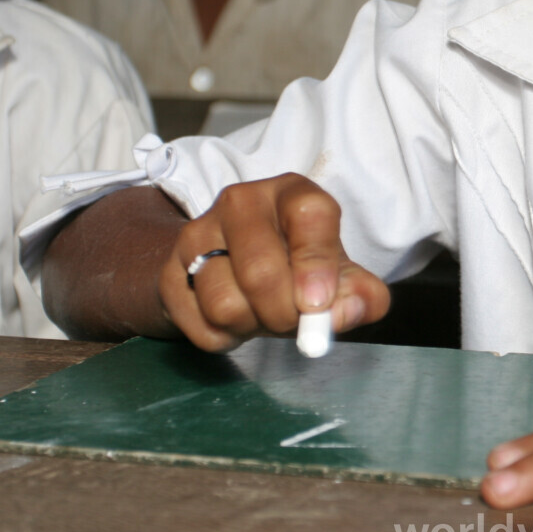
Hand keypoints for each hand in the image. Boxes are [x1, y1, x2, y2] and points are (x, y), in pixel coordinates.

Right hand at [158, 173, 390, 351]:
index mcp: (292, 193)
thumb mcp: (340, 277)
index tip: (318, 303)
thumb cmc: (297, 270)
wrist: (233, 271)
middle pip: (261, 272)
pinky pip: (200, 325)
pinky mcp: (171, 271)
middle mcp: (242, 202)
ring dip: (252, 327)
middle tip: (293, 322)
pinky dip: (226, 338)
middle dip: (284, 314)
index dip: (316, 263)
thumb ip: (361, 295)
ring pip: (225, 304)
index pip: (309, 216)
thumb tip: (351, 311)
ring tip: (262, 314)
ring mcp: (198, 233)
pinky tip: (236, 319)